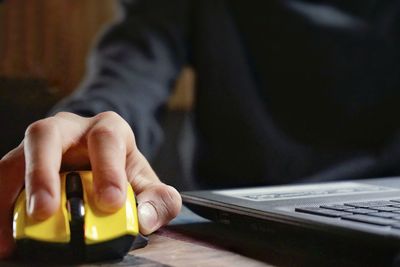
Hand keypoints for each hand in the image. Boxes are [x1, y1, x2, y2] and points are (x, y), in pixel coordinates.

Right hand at [0, 111, 181, 257]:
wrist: (105, 168)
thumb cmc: (125, 175)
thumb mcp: (149, 186)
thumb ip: (159, 200)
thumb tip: (144, 218)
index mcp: (107, 129)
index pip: (106, 139)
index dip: (108, 169)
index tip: (111, 203)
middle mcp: (69, 130)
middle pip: (46, 134)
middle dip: (42, 172)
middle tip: (45, 212)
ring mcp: (41, 146)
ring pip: (16, 157)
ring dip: (9, 193)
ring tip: (11, 236)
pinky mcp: (22, 165)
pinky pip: (5, 180)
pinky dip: (2, 207)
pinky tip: (4, 238)